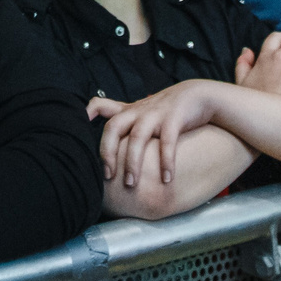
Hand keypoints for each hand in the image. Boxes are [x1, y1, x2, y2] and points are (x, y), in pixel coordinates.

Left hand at [92, 79, 225, 188]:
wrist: (199, 96)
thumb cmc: (167, 108)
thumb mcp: (143, 110)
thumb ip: (123, 116)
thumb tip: (103, 131)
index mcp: (129, 110)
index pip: (102, 106)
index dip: (88, 113)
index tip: (80, 127)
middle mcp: (138, 111)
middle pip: (114, 127)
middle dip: (108, 152)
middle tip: (108, 176)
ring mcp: (156, 114)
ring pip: (137, 137)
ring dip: (132, 162)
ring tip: (131, 184)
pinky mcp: (175, 118)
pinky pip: (167, 141)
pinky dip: (166, 161)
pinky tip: (166, 179)